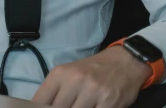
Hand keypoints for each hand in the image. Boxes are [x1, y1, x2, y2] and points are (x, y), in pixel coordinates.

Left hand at [31, 46, 155, 107]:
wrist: (124, 61)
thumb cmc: (93, 69)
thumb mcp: (70, 73)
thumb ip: (56, 91)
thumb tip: (41, 107)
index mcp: (60, 73)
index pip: (40, 100)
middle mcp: (75, 80)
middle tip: (68, 106)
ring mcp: (92, 92)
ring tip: (80, 105)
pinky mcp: (108, 103)